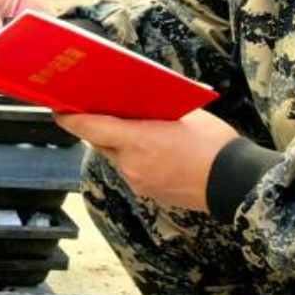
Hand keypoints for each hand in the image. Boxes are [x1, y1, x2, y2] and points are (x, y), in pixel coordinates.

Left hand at [54, 108, 239, 211]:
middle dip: (100, 129)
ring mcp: (138, 181)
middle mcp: (130, 164)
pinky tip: (156, 153)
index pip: (89, 128)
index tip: (58, 110)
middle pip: (101, 143)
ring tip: (142, 132)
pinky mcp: (148, 193)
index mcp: (137, 140)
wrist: (236, 184)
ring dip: (122, 146)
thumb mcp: (187, 115)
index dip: (69, 118)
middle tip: (102, 112)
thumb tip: (140, 101)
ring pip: (117, 158)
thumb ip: (156, 110)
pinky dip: (137, 161)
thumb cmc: (214, 144)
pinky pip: (133, 172)